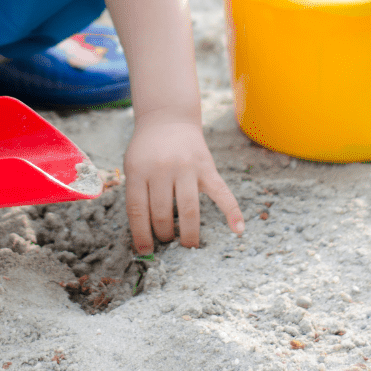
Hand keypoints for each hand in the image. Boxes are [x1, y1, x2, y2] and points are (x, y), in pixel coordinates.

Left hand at [123, 108, 243, 254]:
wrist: (167, 119)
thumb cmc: (147, 149)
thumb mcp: (132, 166)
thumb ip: (135, 194)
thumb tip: (143, 233)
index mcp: (138, 170)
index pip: (138, 211)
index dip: (141, 235)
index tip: (146, 252)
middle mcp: (162, 169)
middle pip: (162, 213)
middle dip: (164, 234)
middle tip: (166, 242)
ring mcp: (186, 168)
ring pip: (188, 209)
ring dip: (188, 233)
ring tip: (187, 246)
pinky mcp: (206, 168)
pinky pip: (222, 192)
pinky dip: (232, 212)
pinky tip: (238, 230)